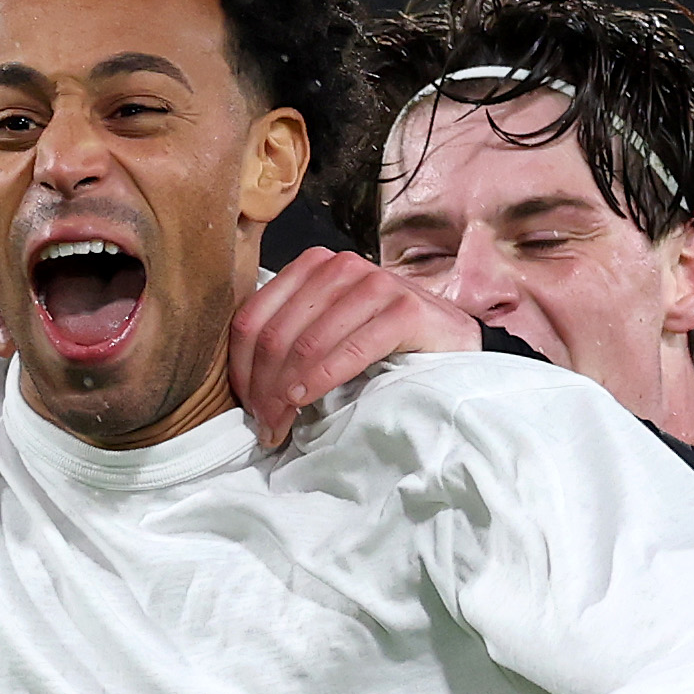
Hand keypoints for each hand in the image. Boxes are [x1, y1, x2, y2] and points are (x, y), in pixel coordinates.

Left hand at [229, 248, 480, 450]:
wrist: (453, 341)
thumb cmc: (385, 341)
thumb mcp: (329, 331)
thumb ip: (292, 338)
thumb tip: (248, 385)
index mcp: (312, 267)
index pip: (253, 317)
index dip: (240, 368)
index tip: (247, 407)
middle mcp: (339, 267)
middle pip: (276, 334)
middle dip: (263, 388)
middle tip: (264, 426)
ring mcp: (374, 284)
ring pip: (307, 343)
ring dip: (286, 393)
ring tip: (281, 425)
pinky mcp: (404, 309)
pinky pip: (350, 349)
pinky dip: (322, 379)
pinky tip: (306, 401)